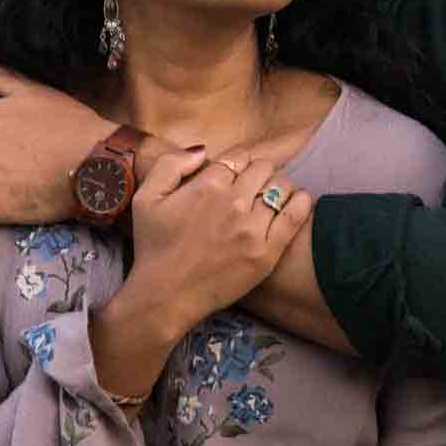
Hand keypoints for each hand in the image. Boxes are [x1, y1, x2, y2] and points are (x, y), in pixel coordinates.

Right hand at [90, 147, 314, 400]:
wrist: (165, 296)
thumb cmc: (153, 247)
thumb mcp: (146, 197)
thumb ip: (172, 164)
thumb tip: (202, 150)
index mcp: (207, 185)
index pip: (238, 156)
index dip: (236, 162)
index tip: (233, 175)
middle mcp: (233, 202)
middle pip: (262, 168)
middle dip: (256, 173)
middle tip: (250, 188)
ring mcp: (252, 229)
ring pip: (280, 187)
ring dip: (276, 187)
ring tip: (268, 198)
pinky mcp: (266, 253)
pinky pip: (295, 216)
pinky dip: (300, 202)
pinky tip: (296, 201)